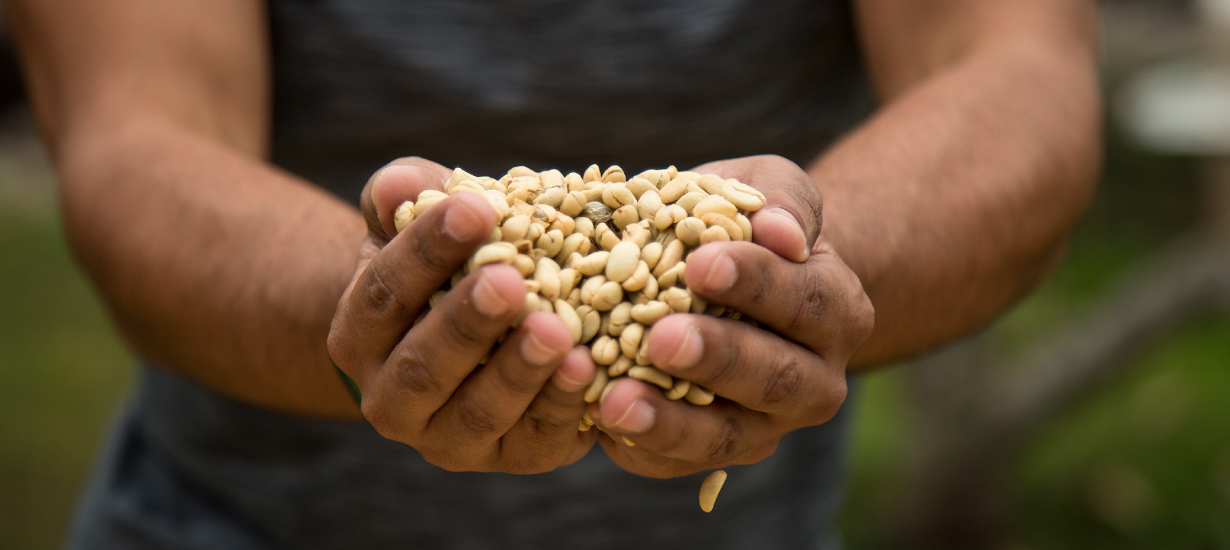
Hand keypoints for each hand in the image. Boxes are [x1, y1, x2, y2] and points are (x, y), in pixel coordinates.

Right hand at [328, 157, 598, 472]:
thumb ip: (407, 197)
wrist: (480, 339)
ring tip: (555, 329)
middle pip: (423, 365)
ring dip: (517, 371)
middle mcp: (392, 400)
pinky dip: (561, 403)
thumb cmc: (448, 265)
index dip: (425, 251)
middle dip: (467, 322)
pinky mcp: (513, 458)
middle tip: (508, 281)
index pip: (384, 293)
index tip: (472, 209)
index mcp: (360, 337)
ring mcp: (449, 439)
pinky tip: (588, 366)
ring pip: (477, 412)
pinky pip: (535, 438)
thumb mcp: (420, 225)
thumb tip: (399, 185)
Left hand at [586, 155, 873, 477]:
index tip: (702, 263)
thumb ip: (781, 200)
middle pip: (775, 378)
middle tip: (661, 338)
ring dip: (670, 422)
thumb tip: (780, 231)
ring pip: (726, 435)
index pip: (804, 300)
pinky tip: (596, 420)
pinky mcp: (712, 454)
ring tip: (614, 401)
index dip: (756, 284)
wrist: (733, 283)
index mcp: (837, 312)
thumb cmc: (745, 224)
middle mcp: (816, 381)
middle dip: (717, 358)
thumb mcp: (767, 186)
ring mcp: (766, 427)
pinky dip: (639, 444)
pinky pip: (678, 461)